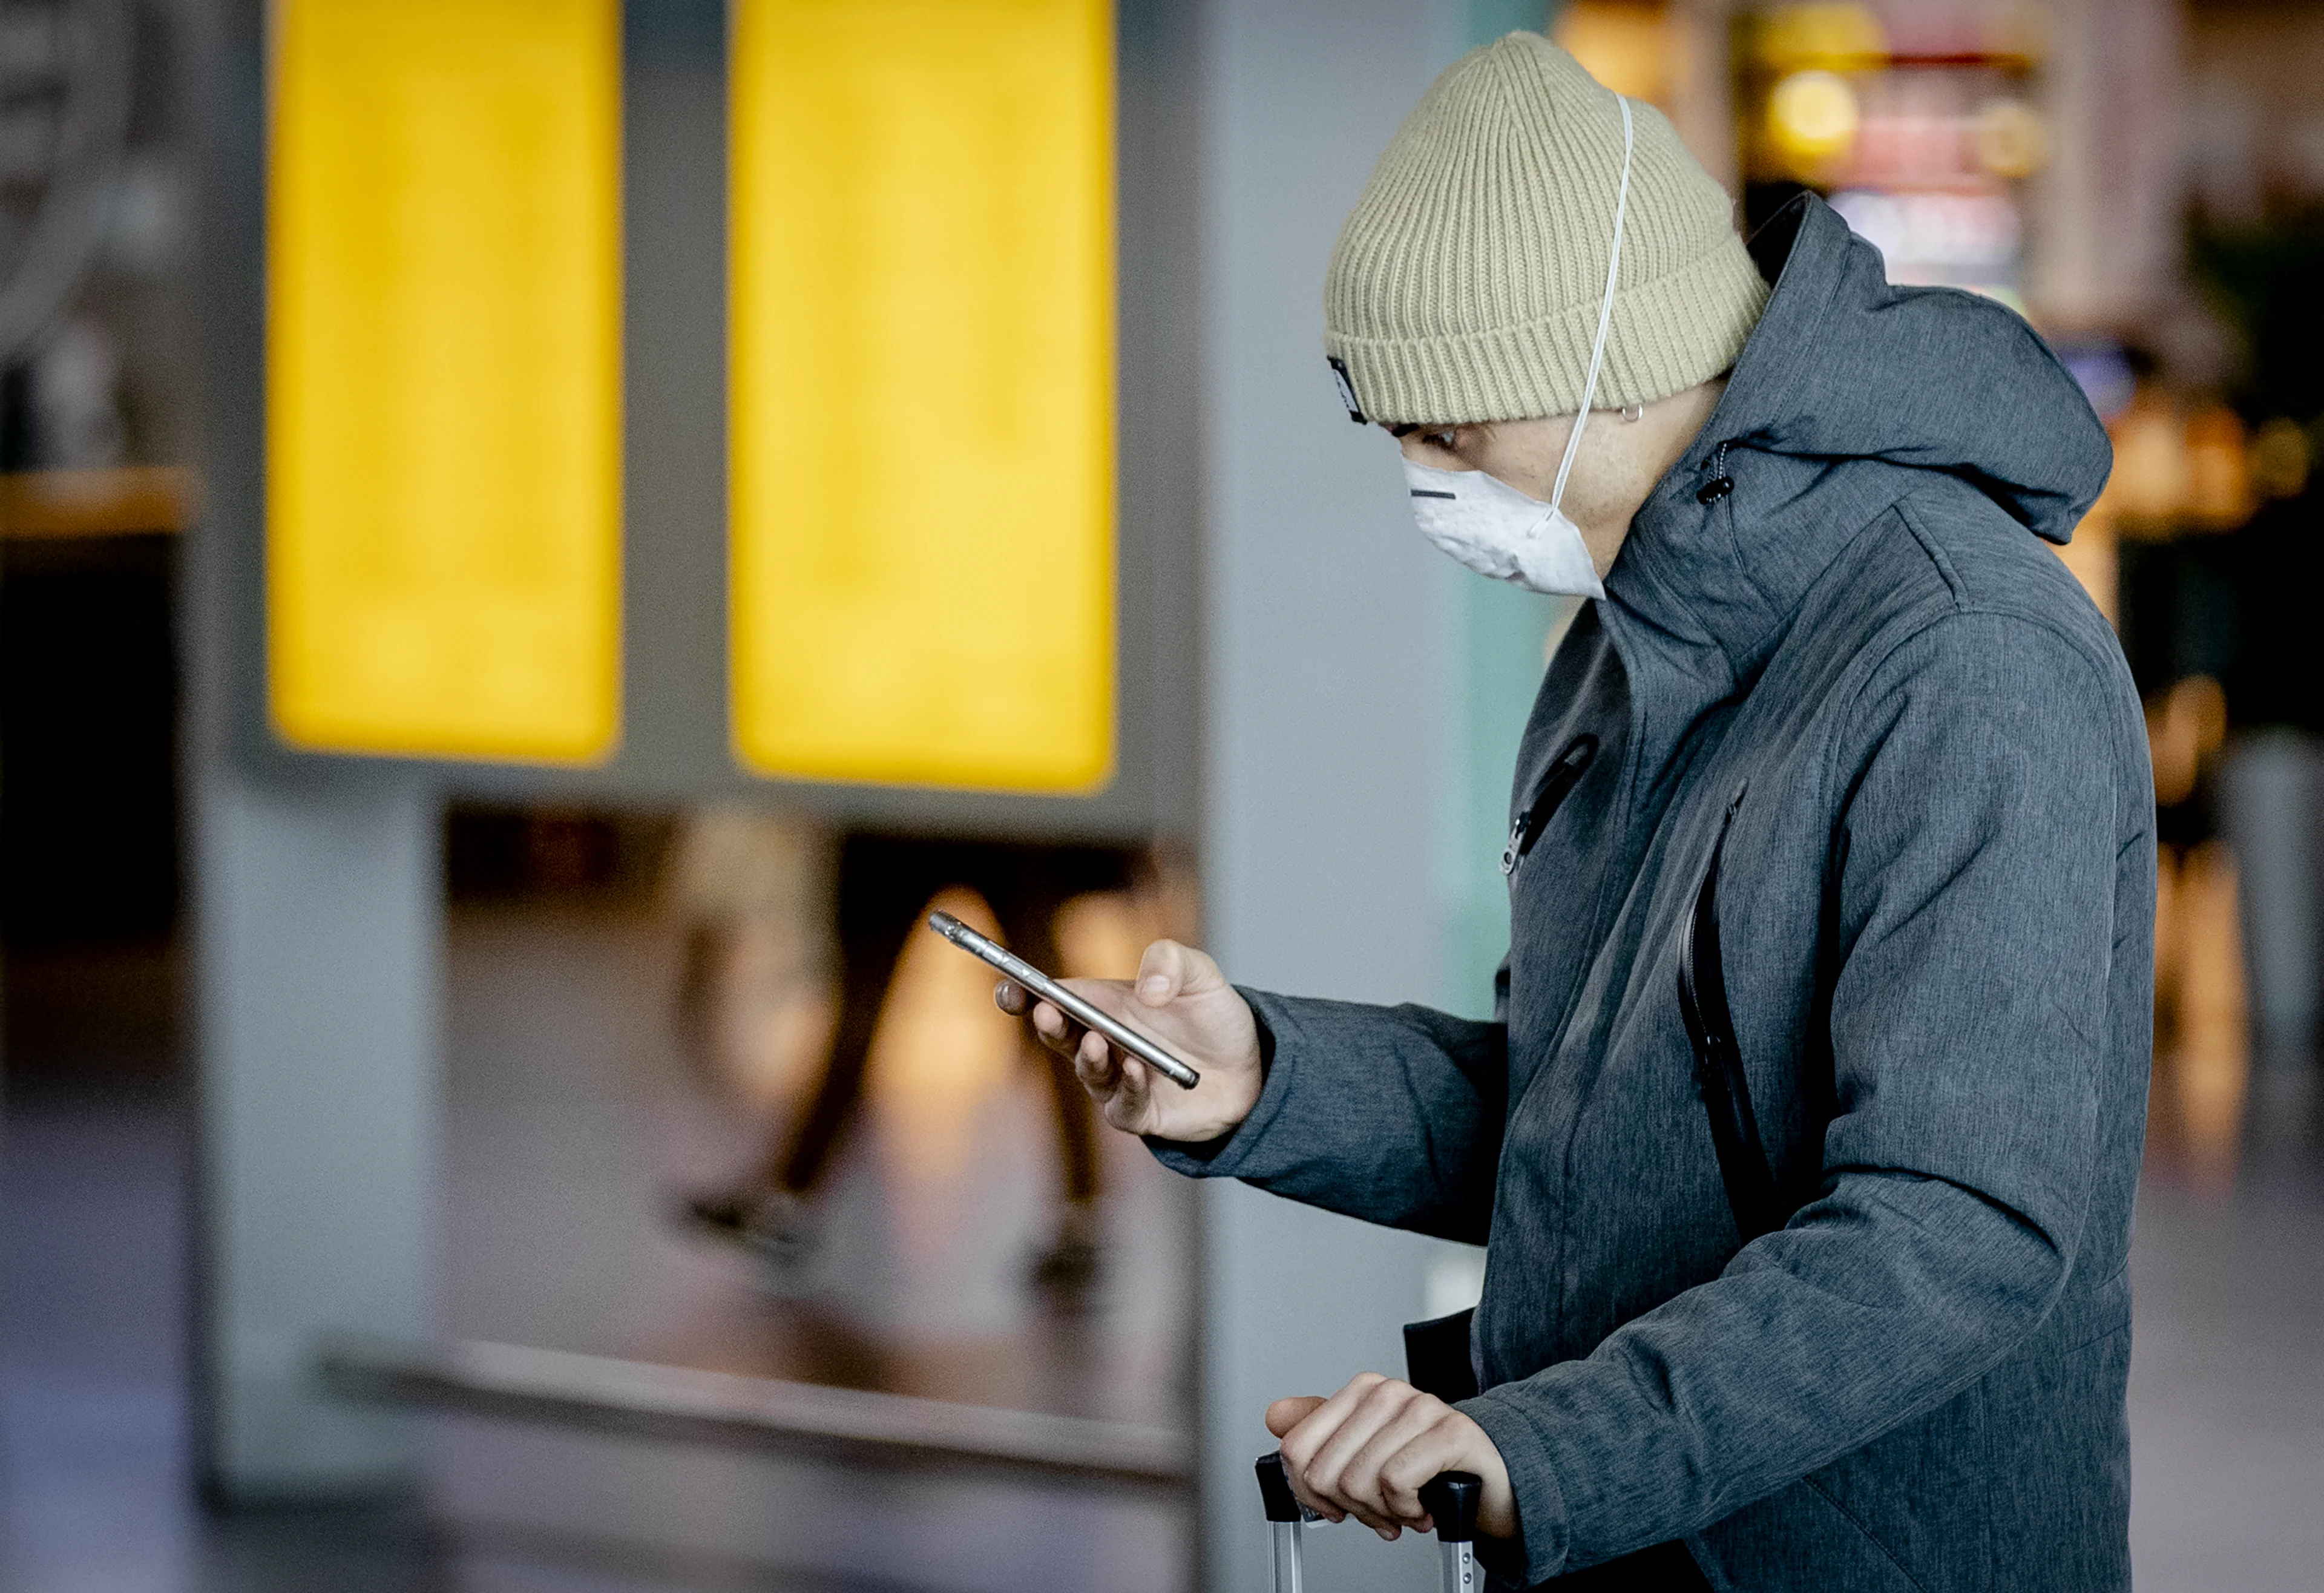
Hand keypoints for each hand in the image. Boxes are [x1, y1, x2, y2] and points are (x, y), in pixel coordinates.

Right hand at [994, 939, 1261, 1143]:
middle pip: (1060, 1035)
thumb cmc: (1215, 1018)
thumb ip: (1171, 961)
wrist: (1252, 1069)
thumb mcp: (1201, 974)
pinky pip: (1123, 1104)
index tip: (1008, 987)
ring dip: (1088, 1057)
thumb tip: (1147, 990)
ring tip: (1099, 1041)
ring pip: (1088, 1071)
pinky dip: (1127, 1087)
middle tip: (1047, 1012)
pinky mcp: (1139, 1112)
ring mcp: (1116, 1080)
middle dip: (1048, 1023)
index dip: (1025, 992)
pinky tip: (1138, 1069)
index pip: (1054, 997)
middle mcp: (1103, 1042)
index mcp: (1105, 1004)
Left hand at [1266, 1374, 1516, 1542]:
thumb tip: (1275, 1416)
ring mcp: (1422, 1408)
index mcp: (1361, 1392)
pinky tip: (1422, 1507)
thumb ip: (1319, 1431)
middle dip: (1350, 1507)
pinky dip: (1407, 1509)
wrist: (1491, 1477)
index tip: (1333, 1505)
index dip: (1309, 1492)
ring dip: (1383, 1513)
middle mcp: (1388, 1393)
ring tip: (1404, 1509)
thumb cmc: (1428, 1466)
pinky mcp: (1452, 1432)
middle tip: (1378, 1512)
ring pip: (1360, 1480)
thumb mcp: (1367, 1450)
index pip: (1297, 1449)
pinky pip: (1397, 1482)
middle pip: (1326, 1472)